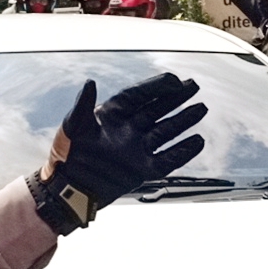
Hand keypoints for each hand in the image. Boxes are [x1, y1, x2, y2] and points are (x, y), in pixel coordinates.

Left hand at [29, 73, 206, 234]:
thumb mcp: (72, 127)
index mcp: (111, 115)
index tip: (173, 79)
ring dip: (183, 121)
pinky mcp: (141, 170)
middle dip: (176, 98)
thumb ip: (82, 106)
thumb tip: (90, 83)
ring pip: (165, 132)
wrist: (66, 189)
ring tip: (201, 108)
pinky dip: (183, 152)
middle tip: (194, 86)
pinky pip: (167, 160)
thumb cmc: (65, 155)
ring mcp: (136, 149)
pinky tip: (197, 142)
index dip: (155, 86)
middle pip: (157, 109)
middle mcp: (128, 129)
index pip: (138, 96)